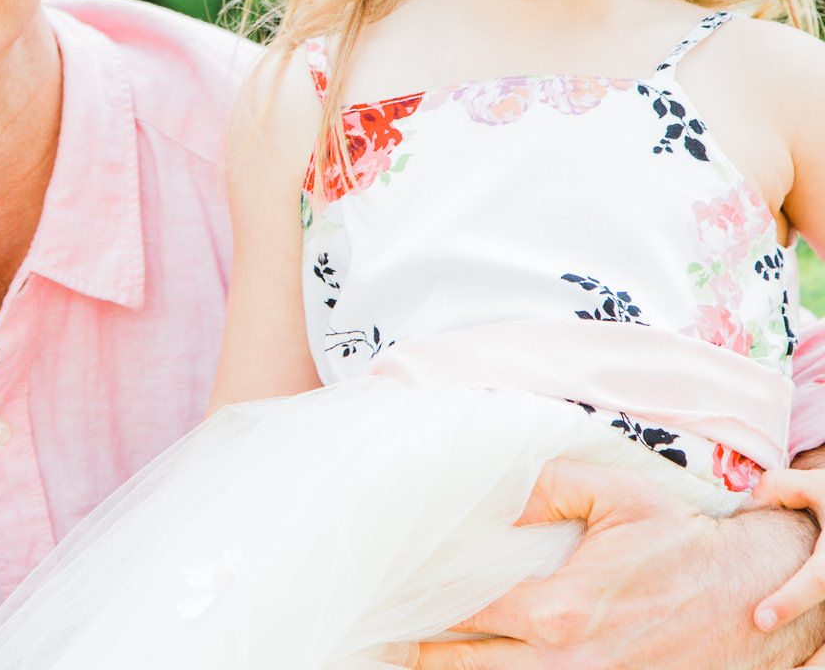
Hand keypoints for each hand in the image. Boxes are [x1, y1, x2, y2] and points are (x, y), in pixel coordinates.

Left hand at [415, 457, 823, 669]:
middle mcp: (566, 662)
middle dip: (422, 654)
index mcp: (560, 610)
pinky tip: (477, 664)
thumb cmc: (679, 542)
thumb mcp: (614, 495)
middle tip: (388, 637)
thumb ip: (544, 486)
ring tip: (414, 658)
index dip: (425, 602)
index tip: (398, 591)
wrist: (749, 597)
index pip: (466, 611)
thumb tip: (493, 499)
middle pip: (466, 669)